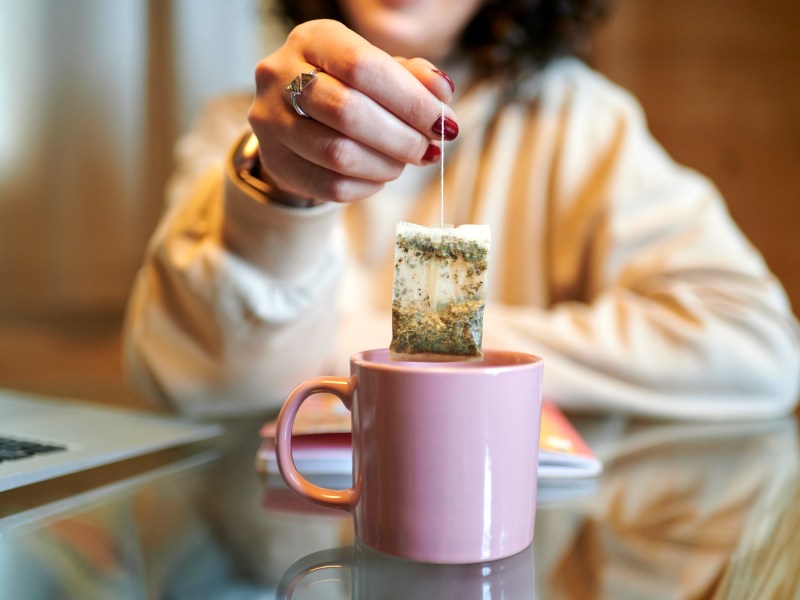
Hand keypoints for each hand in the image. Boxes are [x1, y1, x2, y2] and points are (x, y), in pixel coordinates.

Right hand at [247, 19, 457, 204]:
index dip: (410, 99)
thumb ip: (412, 76)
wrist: (296, 118)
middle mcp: (280, 74)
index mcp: (313, 39)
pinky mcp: (275, 161)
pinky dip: (367, 186)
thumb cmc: (347, 88)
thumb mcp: (379, 70)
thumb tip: (442, 92)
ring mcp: (271, 120)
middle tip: (428, 149)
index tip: (442, 122)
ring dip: (386, 164)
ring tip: (404, 161)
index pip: (363, 67)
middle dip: (401, 137)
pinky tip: (380, 175)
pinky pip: (330, 185)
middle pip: (348, 112)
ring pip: (338, 154)